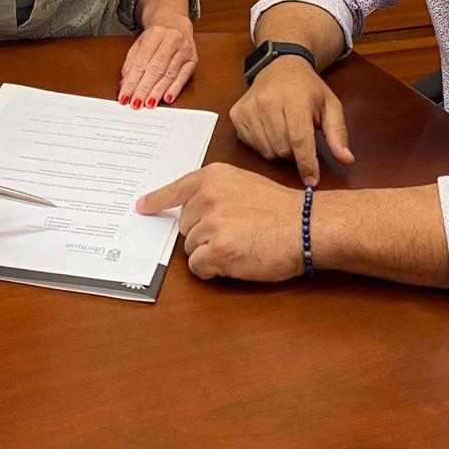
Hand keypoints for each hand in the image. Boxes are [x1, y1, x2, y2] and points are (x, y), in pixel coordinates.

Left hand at [118, 15, 196, 107]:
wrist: (175, 22)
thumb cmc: (156, 36)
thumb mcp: (139, 44)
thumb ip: (130, 63)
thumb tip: (124, 84)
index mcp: (155, 34)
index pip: (141, 61)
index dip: (132, 81)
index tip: (125, 96)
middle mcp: (171, 40)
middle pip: (156, 68)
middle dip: (144, 88)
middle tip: (136, 103)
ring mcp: (184, 49)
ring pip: (170, 74)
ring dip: (158, 91)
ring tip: (149, 103)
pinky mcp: (193, 59)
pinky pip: (184, 76)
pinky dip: (175, 88)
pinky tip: (167, 98)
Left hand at [136, 163, 304, 281]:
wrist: (307, 227)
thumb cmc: (282, 210)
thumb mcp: (245, 185)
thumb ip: (216, 193)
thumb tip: (194, 211)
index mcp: (214, 177)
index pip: (176, 189)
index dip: (157, 200)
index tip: (142, 207)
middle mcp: (208, 196)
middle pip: (185, 226)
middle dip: (203, 235)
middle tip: (234, 233)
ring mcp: (211, 222)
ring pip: (190, 248)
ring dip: (209, 254)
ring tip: (240, 246)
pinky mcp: (217, 249)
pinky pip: (197, 267)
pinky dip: (211, 270)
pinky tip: (233, 262)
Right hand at [230, 56, 354, 185]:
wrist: (281, 66)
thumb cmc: (308, 89)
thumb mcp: (330, 105)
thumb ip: (338, 133)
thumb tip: (347, 160)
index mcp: (295, 98)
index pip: (299, 139)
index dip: (307, 164)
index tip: (312, 181)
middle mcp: (268, 102)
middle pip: (283, 149)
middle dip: (295, 153)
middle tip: (300, 139)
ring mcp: (249, 108)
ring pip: (267, 151)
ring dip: (280, 150)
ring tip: (286, 132)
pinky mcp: (237, 115)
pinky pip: (252, 146)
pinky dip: (264, 145)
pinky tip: (270, 129)